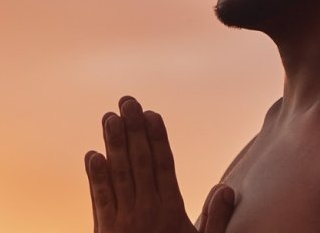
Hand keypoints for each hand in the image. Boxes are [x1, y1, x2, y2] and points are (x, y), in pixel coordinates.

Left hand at [85, 96, 237, 232]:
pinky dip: (95, 178)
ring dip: (112, 144)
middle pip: (139, 163)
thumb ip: (215, 219)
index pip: (163, 166)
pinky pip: (100, 200)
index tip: (152, 114)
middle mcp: (146, 213)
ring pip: (118, 175)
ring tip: (108, 117)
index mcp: (171, 213)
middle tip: (127, 100)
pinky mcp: (105, 232)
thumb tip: (226, 187)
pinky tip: (92, 156)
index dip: (156, 138)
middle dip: (132, 130)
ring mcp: (123, 222)